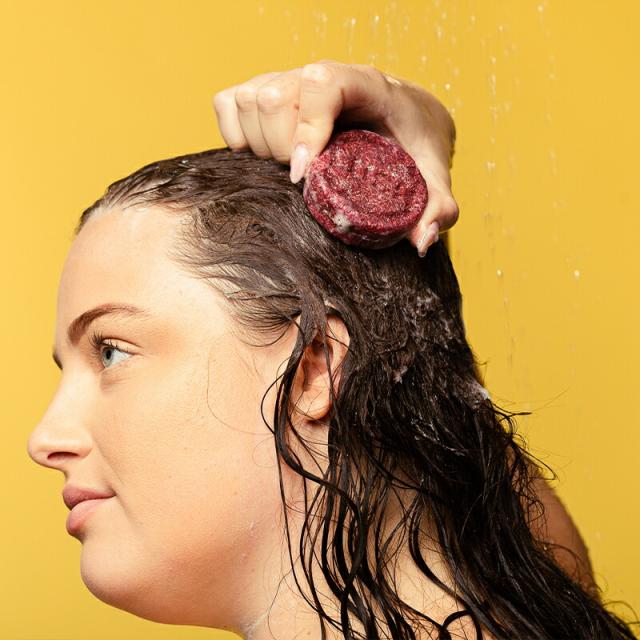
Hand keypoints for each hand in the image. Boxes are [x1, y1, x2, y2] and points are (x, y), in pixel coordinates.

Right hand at [212, 59, 458, 256]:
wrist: (401, 120)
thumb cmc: (413, 143)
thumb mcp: (432, 174)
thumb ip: (438, 205)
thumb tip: (422, 240)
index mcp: (364, 83)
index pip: (323, 84)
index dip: (307, 129)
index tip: (303, 178)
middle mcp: (320, 75)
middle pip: (274, 98)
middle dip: (282, 150)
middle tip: (308, 179)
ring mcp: (287, 79)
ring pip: (248, 101)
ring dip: (261, 147)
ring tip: (292, 170)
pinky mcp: (262, 91)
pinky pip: (228, 105)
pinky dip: (236, 136)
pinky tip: (265, 157)